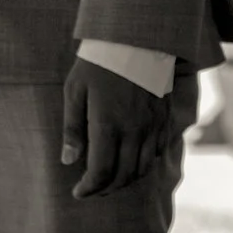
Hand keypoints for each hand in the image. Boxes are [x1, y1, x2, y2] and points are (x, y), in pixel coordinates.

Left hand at [60, 57, 175, 198]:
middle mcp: (134, 131)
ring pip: (142, 169)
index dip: (89, 187)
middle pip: (123, 176)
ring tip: (107, 181)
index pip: (101, 172)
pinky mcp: (164, 121)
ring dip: (124, 181)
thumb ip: (73, 129)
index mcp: (108, 125)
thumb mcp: (75, 91)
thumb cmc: (98, 64)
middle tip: (90, 191)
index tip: (77, 192)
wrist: (135, 40)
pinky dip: (142, 166)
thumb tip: (68, 161)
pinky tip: (128, 163)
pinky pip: (156, 154)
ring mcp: (152, 128)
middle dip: (105, 190)